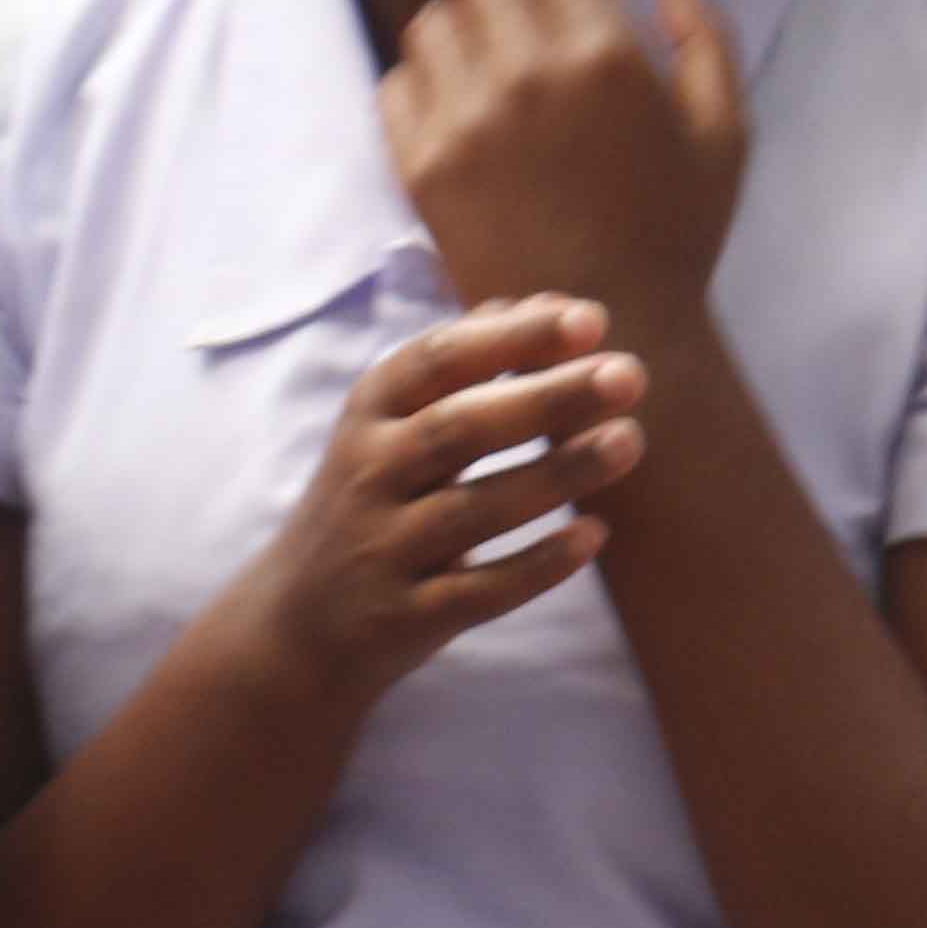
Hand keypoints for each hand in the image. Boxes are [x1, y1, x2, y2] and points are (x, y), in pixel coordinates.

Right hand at [215, 296, 645, 706]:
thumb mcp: (391, 427)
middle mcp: (368, 474)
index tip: (588, 319)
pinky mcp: (406, 617)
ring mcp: (384, 548)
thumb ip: (465, 366)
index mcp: (369, 415)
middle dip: (546, 399)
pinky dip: (537, 565)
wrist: (296, 625)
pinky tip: (596, 536)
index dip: (511, 337)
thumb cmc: (369, 503)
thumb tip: (546, 303)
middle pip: (459, 429)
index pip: (437, 361)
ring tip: (630, 440)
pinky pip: (480, 591)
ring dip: (556, 473)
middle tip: (628, 374)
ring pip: (475, 509)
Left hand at [377, 0, 742, 326]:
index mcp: (608, 52)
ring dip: (462, 24)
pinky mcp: (421, 162)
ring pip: (436, 17)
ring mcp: (467, 117)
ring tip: (493, 63)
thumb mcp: (725, 135)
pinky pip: (399, 80)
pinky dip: (425, 79)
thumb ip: (707, 41)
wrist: (605, 332)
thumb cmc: (676, 232)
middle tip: (521, 5)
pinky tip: (461, 106)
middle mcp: (530, 73)